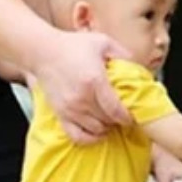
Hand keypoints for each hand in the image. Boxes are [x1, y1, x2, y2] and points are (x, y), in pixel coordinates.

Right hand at [31, 29, 133, 143]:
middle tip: (125, 116)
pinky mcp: (60, 114)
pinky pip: (76, 136)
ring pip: (95, 129)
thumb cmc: (73, 45)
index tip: (134, 115)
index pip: (116, 109)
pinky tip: (97, 132)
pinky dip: (89, 138)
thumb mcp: (103, 43)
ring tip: (111, 120)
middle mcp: (82, 98)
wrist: (43, 51)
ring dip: (106, 128)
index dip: (128, 116)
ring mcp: (70, 108)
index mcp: (95, 81)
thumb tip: (139, 67)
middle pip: (108, 120)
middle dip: (119, 121)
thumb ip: (123, 54)